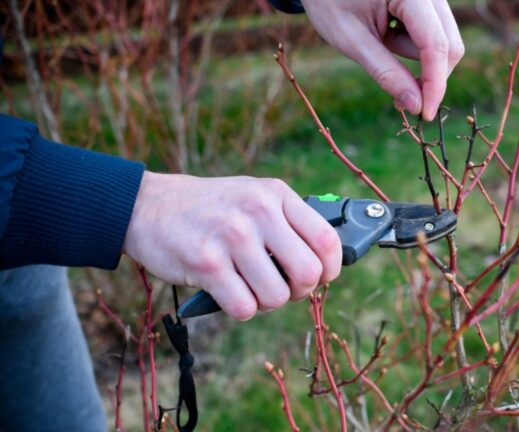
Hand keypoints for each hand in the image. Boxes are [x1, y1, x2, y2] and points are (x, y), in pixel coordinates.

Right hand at [123, 172, 341, 319]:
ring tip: (249, 288)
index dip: (330, 269)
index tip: (320, 277)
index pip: (327, 239)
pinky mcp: (206, 263)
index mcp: (276, 194)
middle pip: (308, 273)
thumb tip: (324, 262)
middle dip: (300, 291)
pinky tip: (228, 292)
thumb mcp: (254, 196)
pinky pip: (244, 307)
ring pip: (277, 296)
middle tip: (282, 287)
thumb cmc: (210, 208)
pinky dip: (240, 309)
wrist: (147, 205)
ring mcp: (232, 236)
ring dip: (266, 303)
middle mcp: (258, 211)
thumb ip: (287, 221)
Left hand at [301, 0, 463, 120]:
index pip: (435, 45)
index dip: (434, 84)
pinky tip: (388, 34)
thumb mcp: (352, 40)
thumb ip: (385, 72)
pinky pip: (435, 33)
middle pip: (450, 45)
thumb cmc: (329, 2)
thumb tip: (416, 105)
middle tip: (402, 99)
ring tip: (381, 44)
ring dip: (418, 58)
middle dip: (431, 77)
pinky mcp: (429, 2)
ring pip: (444, 41)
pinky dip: (415, 45)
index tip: (425, 114)